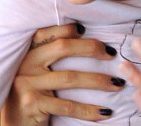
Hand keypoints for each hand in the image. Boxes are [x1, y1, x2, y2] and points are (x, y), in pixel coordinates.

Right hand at [1, 24, 125, 125]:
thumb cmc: (30, 95)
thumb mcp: (33, 72)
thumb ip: (48, 56)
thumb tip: (82, 36)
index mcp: (26, 52)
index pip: (47, 32)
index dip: (68, 29)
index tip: (87, 30)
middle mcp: (24, 64)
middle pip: (62, 48)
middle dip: (90, 48)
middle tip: (111, 54)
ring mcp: (26, 84)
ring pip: (70, 77)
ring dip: (98, 80)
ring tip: (116, 83)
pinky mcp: (32, 104)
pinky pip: (67, 106)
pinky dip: (89, 110)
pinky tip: (105, 111)